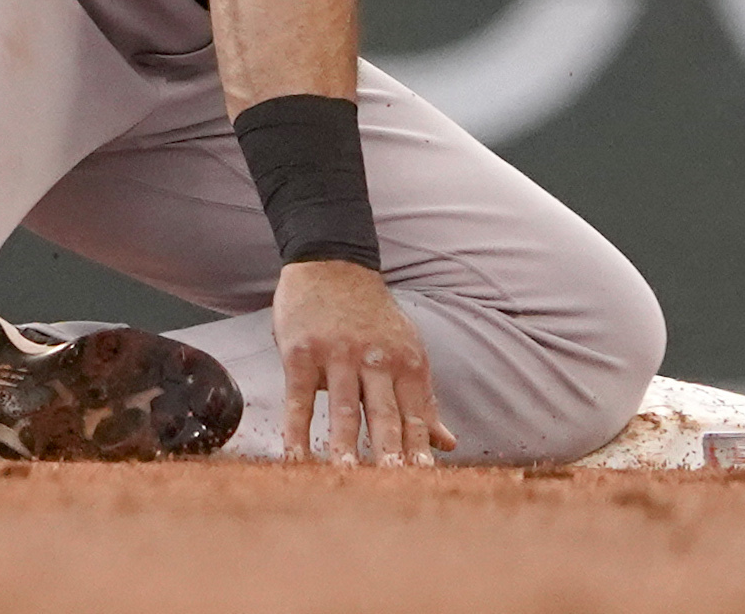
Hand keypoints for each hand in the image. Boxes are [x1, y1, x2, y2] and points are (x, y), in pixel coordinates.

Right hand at [270, 257, 447, 463]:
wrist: (332, 261)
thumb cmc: (373, 316)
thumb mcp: (406, 351)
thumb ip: (423, 400)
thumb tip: (448, 444)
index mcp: (407, 362)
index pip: (415, 414)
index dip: (419, 448)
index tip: (424, 480)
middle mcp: (376, 359)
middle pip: (384, 413)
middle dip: (390, 450)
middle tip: (393, 482)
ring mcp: (338, 355)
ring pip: (344, 407)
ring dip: (345, 444)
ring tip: (346, 476)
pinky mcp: (302, 353)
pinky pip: (300, 398)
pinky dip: (297, 430)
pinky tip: (297, 457)